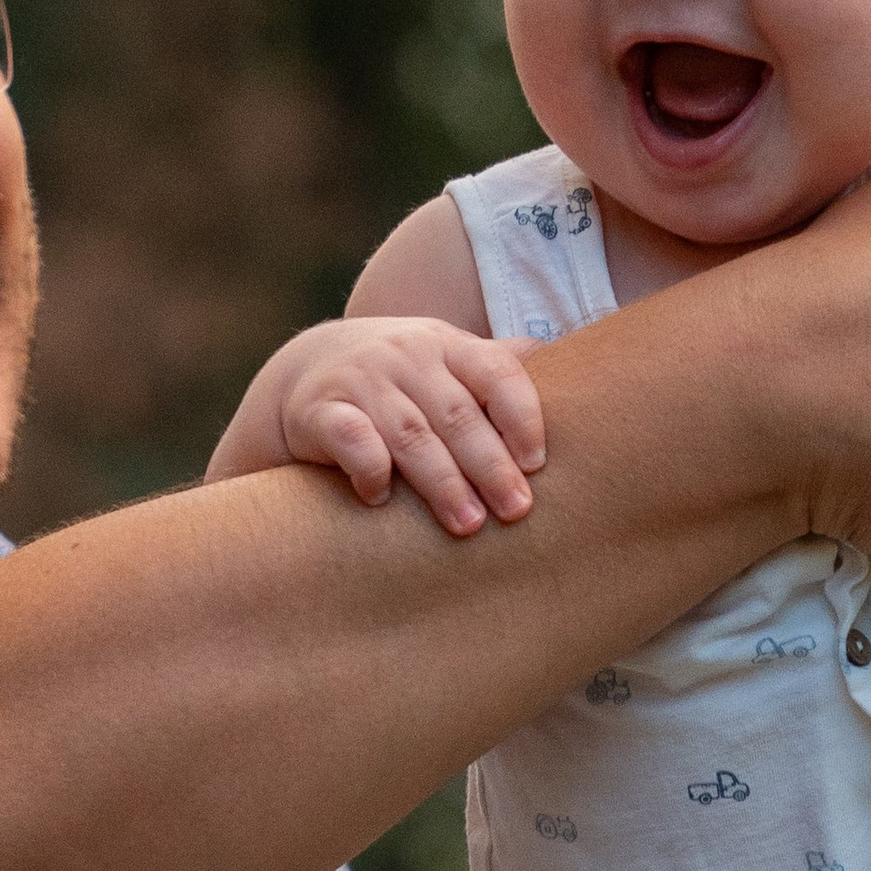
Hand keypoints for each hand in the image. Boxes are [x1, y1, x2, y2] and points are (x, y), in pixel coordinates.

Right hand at [205, 317, 545, 534]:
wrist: (306, 374)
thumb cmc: (398, 382)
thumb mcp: (445, 364)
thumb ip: (495, 371)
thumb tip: (564, 369)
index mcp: (447, 347)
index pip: (495, 373)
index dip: (521, 416)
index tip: (537, 464)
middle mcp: (406, 356)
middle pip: (457, 414)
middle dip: (489, 465)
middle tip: (515, 511)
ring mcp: (361, 381)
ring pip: (410, 433)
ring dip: (441, 482)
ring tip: (468, 524)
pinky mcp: (319, 410)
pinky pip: (350, 438)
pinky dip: (368, 469)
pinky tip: (381, 500)